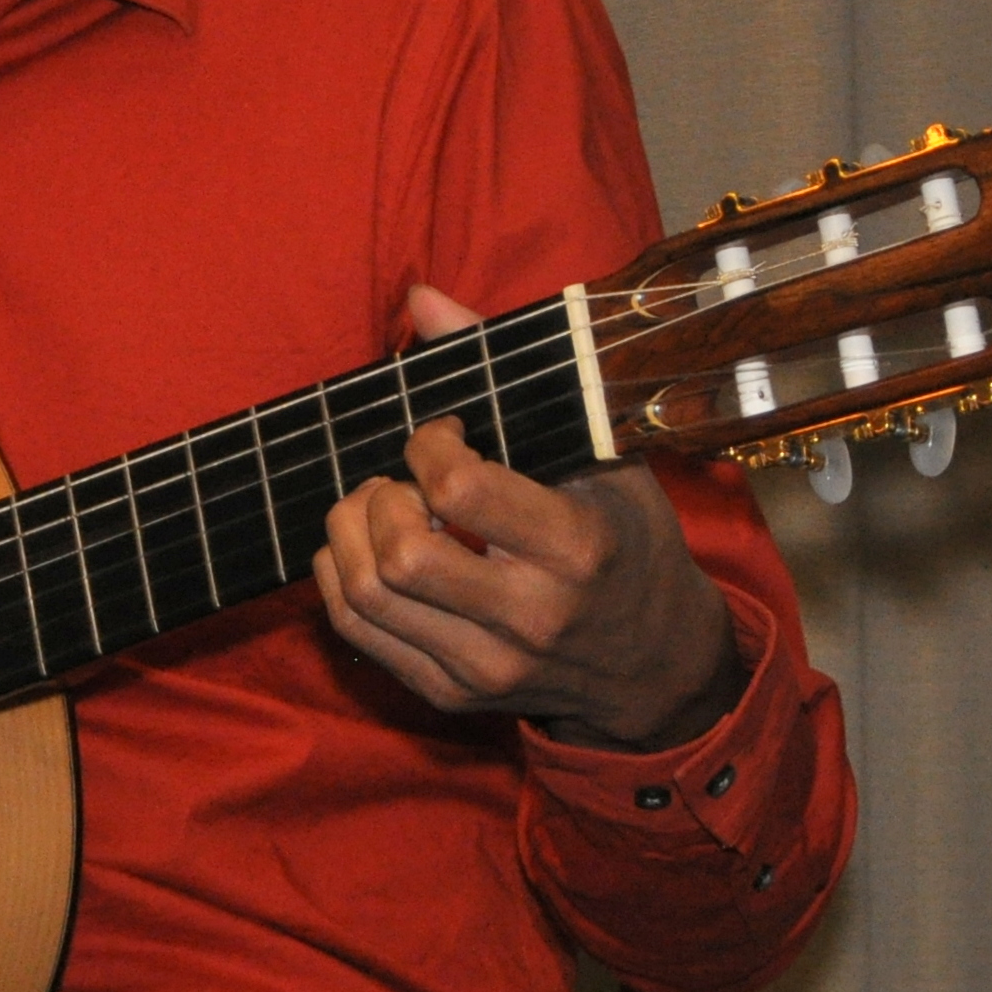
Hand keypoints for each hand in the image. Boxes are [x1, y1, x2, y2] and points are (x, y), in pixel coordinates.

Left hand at [312, 286, 745, 750]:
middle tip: (401, 478)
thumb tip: (420, 297)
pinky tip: (366, 546)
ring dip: (348, 532)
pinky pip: (357, 632)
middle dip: (379, 496)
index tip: (442, 434)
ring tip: (381, 506)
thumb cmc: (626, 539)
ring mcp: (485, 666)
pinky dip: (337, 577)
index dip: (428, 447)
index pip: (460, 492)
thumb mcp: (599, 453)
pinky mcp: (451, 694)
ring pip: (364, 596)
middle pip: (400, 555)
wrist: (654, 666)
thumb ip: (509, 373)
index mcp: (576, 549)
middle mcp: (529, 617)